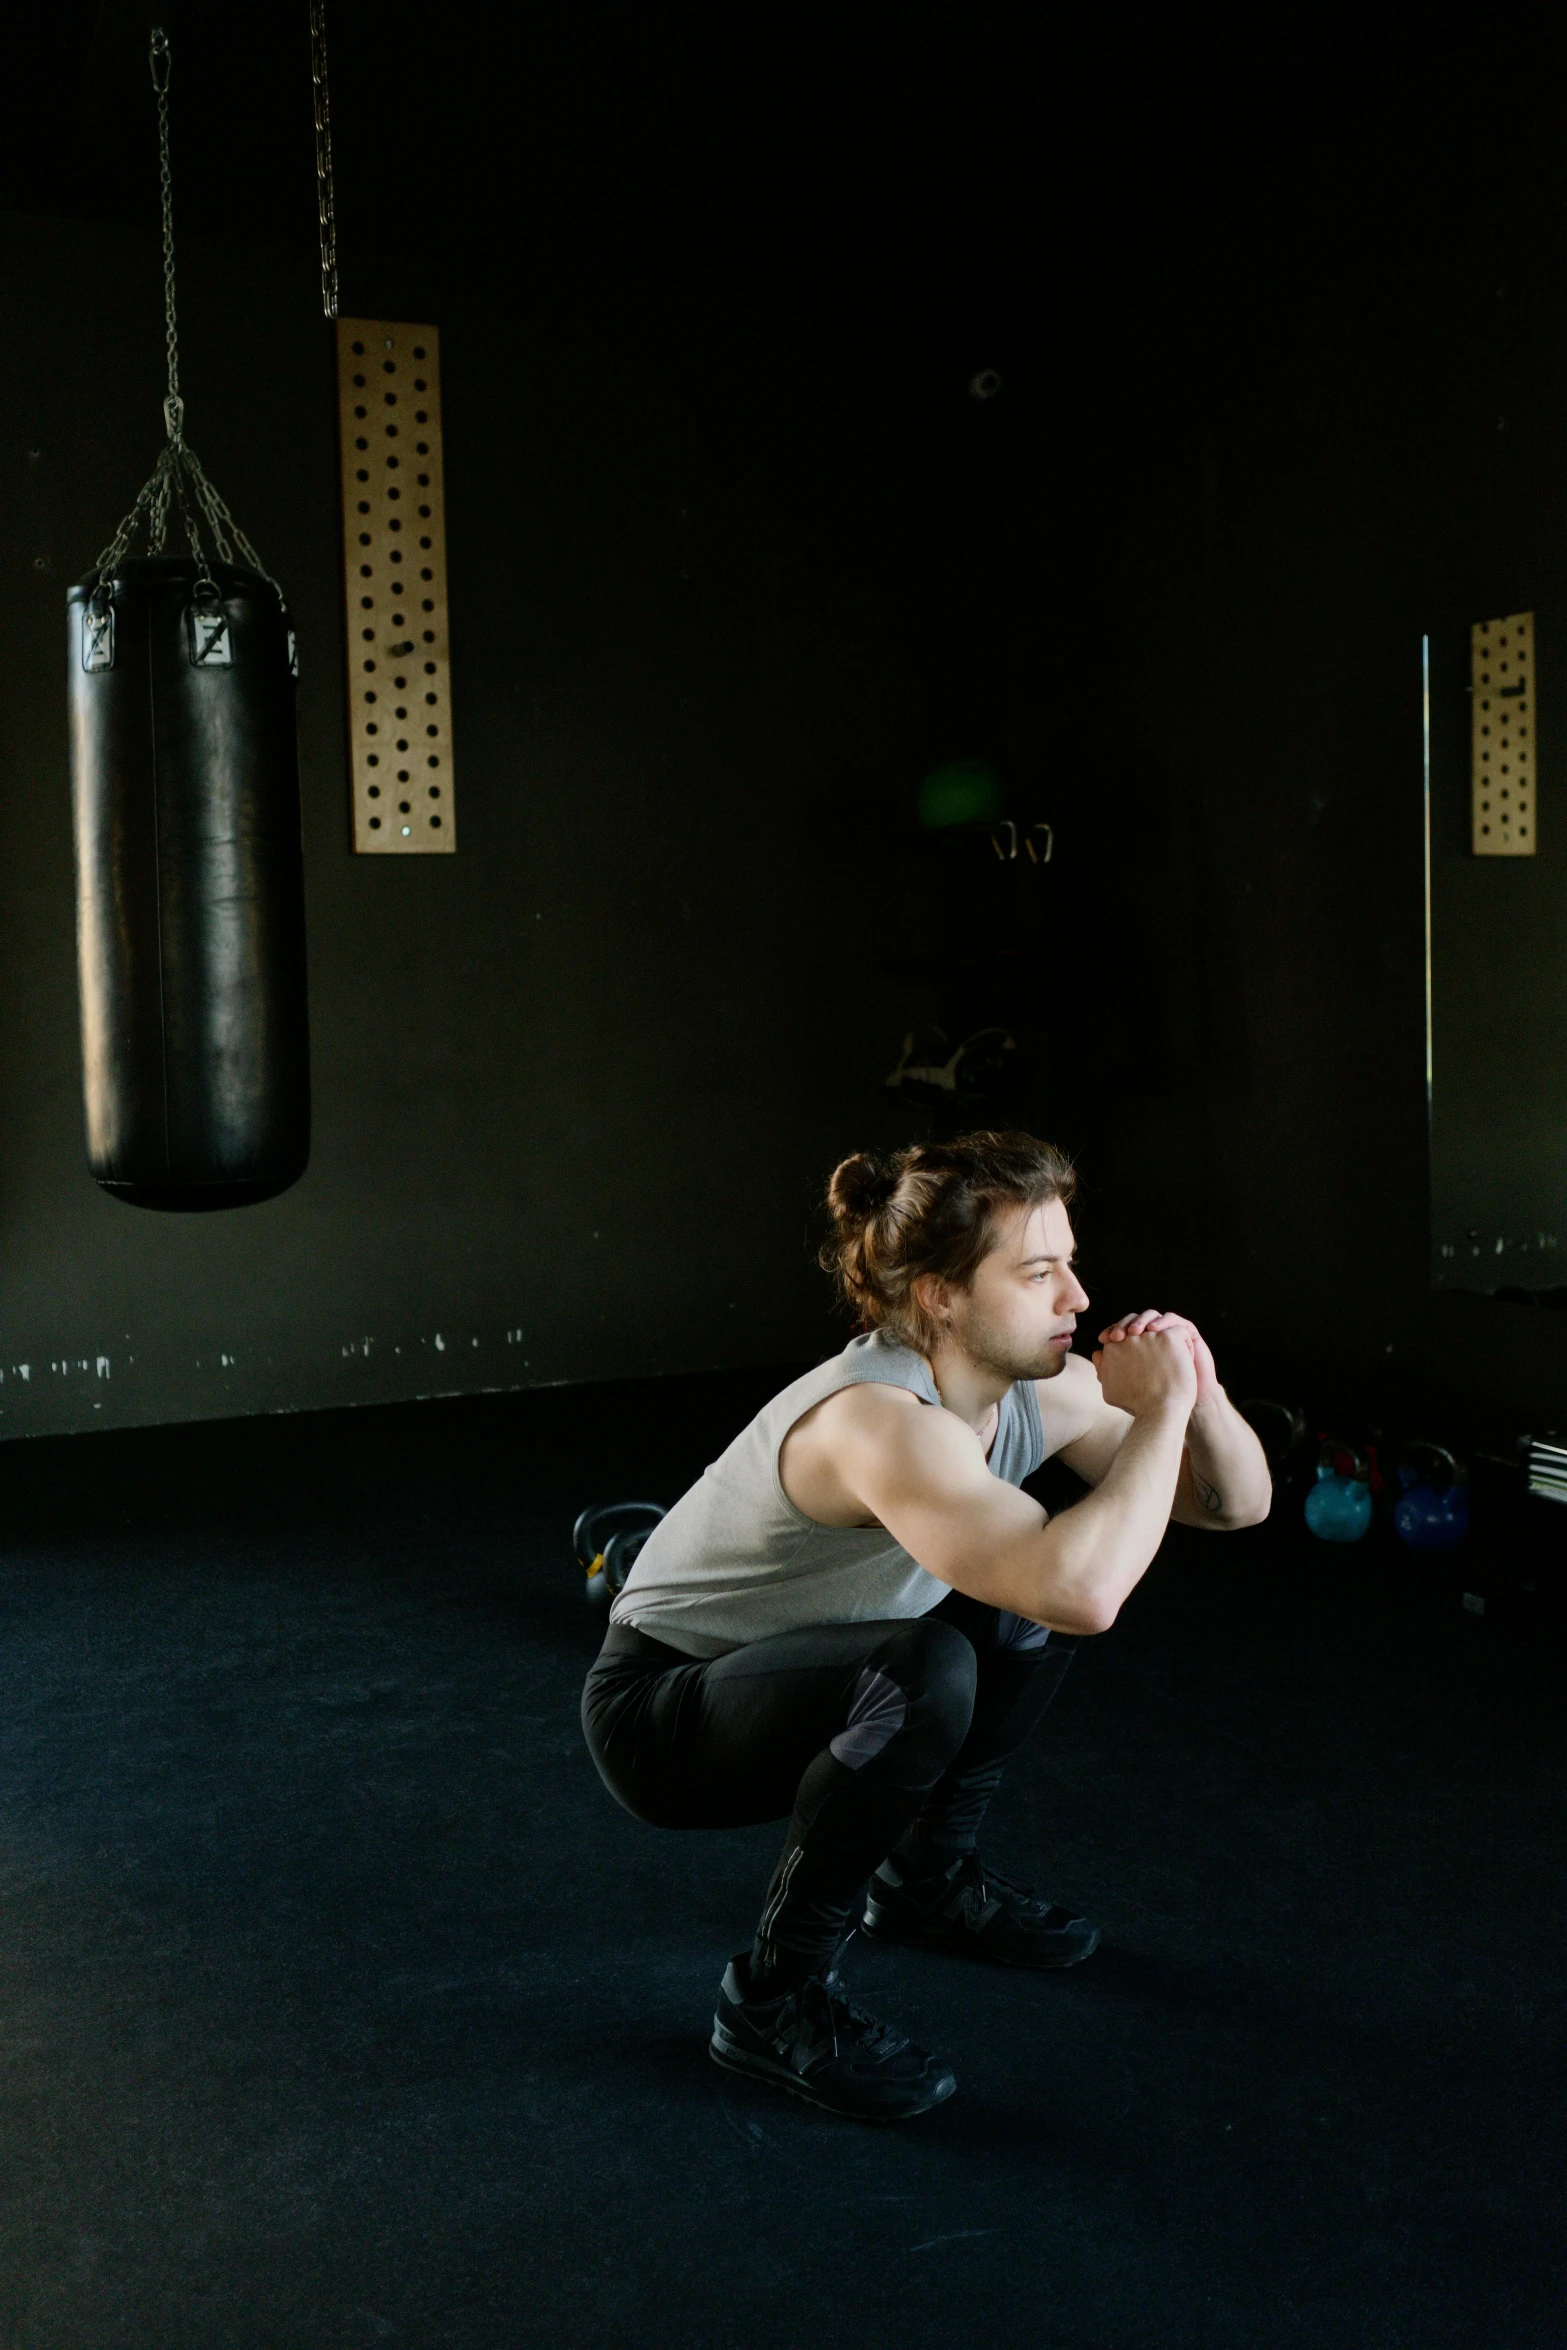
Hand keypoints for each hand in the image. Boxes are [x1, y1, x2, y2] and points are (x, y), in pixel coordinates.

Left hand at [1097, 1309, 1220, 1410]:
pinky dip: (1164, 1322)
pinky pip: (1175, 1320)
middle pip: (1134, 1320)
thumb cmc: (1151, 1399)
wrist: (1177, 1407)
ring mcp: (1168, 1335)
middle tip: (1117, 1336)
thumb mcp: (1125, 1386)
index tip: (1103, 1339)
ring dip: (1142, 1321)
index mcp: (1135, 1345)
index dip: (1111, 1331)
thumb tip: (1095, 1354)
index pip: (1120, 1329)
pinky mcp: (1186, 1335)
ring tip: (1135, 1332)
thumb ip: (1108, 1371)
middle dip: (1124, 1324)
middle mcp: (1151, 1338)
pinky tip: (1154, 1331)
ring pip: (1153, 1316)